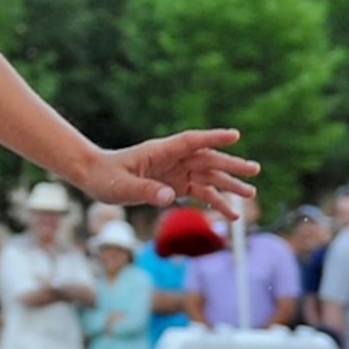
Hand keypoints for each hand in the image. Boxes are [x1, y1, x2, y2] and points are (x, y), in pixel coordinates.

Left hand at [83, 131, 253, 217]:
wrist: (94, 177)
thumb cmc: (105, 177)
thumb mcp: (122, 187)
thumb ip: (146, 191)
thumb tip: (171, 197)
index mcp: (159, 151)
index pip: (191, 141)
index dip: (213, 137)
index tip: (235, 135)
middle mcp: (171, 159)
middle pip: (206, 159)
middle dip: (230, 165)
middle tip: (254, 170)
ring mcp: (175, 171)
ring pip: (207, 177)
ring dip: (228, 185)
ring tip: (250, 194)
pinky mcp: (174, 185)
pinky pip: (199, 192)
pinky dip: (215, 201)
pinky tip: (230, 214)